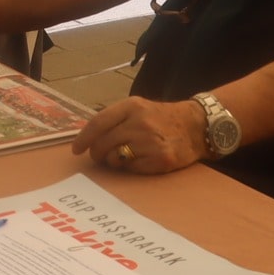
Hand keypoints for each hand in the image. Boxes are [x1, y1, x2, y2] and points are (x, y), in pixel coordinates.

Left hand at [72, 97, 203, 174]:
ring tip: (121, 157)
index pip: (99, 123)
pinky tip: (138, 161)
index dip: (83, 138)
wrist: (197, 126)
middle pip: (103, 143)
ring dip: (112, 161)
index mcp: (132, 106)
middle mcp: (140, 122)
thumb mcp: (139, 108)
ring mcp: (151, 141)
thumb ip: (115, 119)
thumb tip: (88, 138)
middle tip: (98, 157)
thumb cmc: (162, 118)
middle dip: (96, 153)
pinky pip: (131, 168)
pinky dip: (129, 167)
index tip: (76, 149)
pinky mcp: (160, 159)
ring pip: (114, 158)